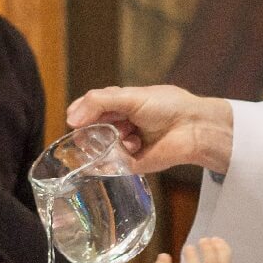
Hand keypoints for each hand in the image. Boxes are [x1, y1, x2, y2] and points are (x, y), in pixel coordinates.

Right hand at [65, 85, 233, 174]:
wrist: (192, 128)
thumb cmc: (166, 106)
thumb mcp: (129, 97)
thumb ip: (98, 103)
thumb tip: (70, 118)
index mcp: (119, 105)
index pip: (89, 109)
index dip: (80, 113)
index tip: (73, 119)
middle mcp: (119, 125)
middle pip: (90, 130)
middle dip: (90, 130)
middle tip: (93, 131)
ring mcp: (123, 145)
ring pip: (98, 148)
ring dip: (108, 141)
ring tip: (127, 134)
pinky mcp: (130, 164)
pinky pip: (110, 165)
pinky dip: (114, 158)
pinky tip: (132, 147)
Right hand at [155, 237, 231, 262]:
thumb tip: (163, 256)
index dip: (191, 255)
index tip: (188, 247)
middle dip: (208, 250)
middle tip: (202, 240)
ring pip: (222, 262)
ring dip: (219, 248)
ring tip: (212, 239)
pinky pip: (227, 259)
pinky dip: (224, 248)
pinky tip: (217, 240)